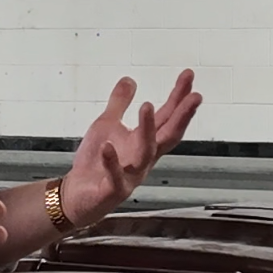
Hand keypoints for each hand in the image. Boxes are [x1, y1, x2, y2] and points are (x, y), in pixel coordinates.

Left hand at [59, 70, 200, 228]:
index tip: (188, 76)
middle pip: (168, 135)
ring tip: (147, 106)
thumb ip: (119, 103)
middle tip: (194, 96)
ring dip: (147, 130)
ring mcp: (131, 176)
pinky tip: (108, 146)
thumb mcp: (106, 125)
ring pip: (145, 153)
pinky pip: (115, 176)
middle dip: (182, 115)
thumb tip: (130, 80)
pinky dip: (111, 161)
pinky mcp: (113, 190)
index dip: (178, 97)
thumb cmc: (94, 163)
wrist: (77, 195)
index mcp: (144, 142)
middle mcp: (143, 159)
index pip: (166, 117)